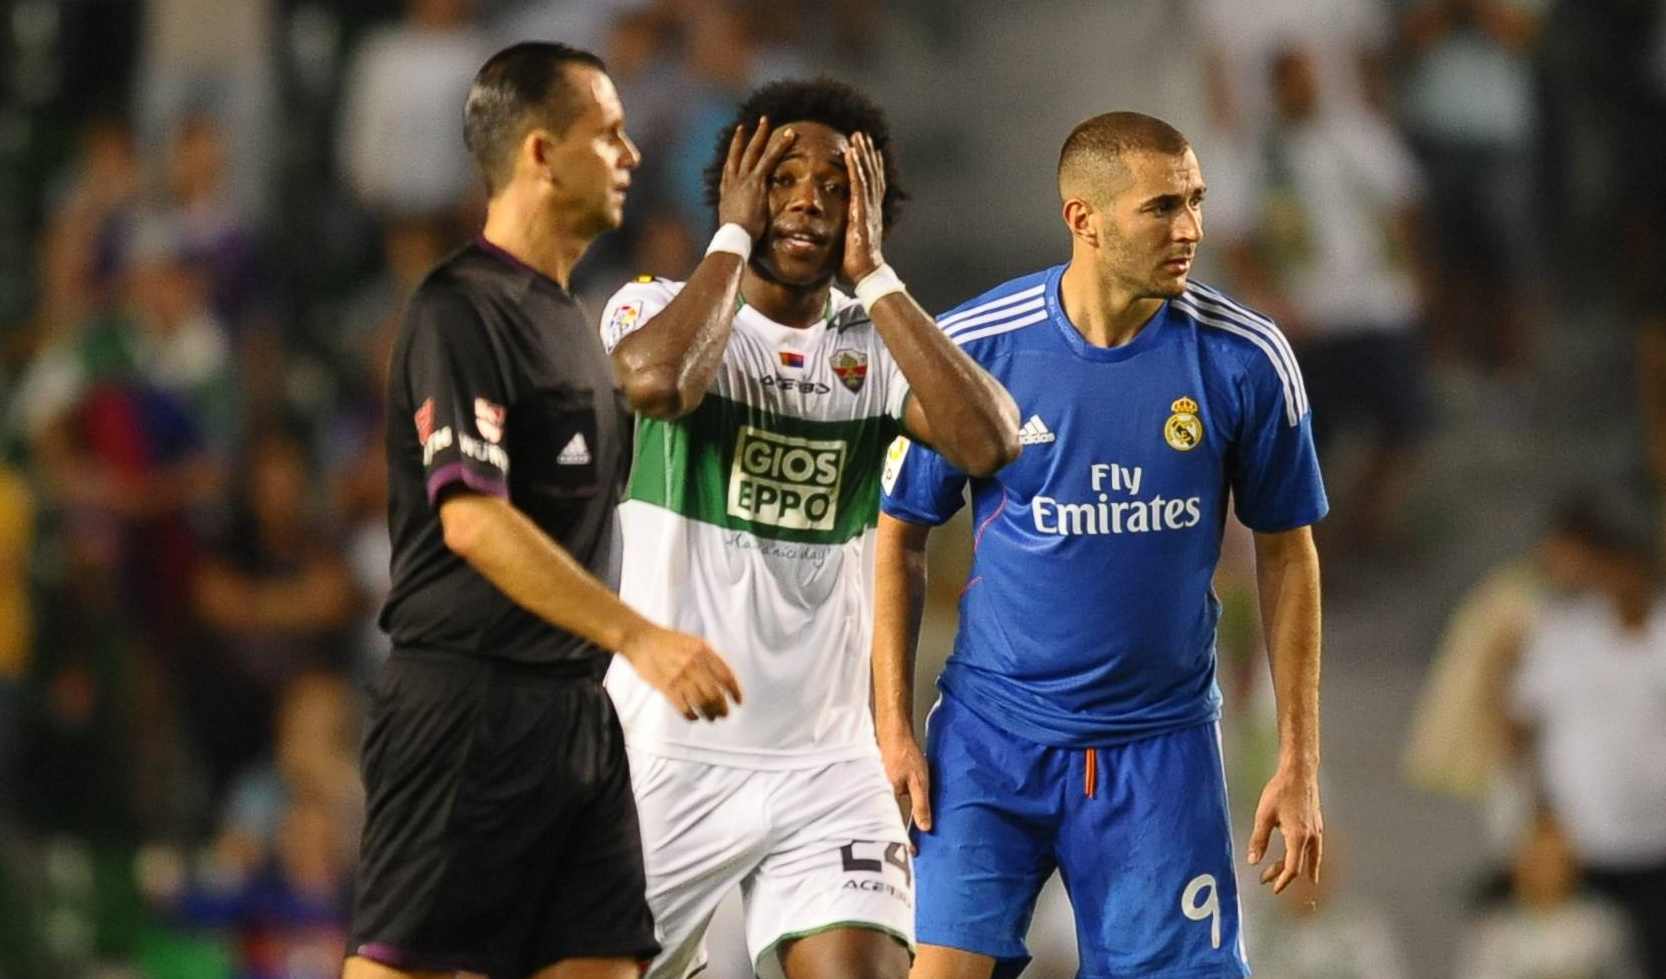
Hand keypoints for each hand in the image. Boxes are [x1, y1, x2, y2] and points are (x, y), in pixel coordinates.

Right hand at [620, 624, 742, 721]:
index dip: (735, 692)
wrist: (641, 639)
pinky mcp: (666, 687)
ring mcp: (680, 676)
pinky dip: (692, 716)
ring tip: (711, 718)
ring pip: (702, 703)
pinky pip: (684, 708)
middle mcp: (694, 664)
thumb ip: (709, 657)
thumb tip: (724, 680)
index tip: (738, 702)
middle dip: (722, 708)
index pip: (726, 676)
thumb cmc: (668, 641)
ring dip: (709, 714)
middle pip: (716, 694)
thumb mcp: (693, 642)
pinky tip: (694, 717)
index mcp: (704, 651)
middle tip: (724, 714)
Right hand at [717, 117, 797, 240]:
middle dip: (742, 140)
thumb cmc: (734, 240)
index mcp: (726, 194)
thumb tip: (741, 235)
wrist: (733, 237)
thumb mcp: (734, 231)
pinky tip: (789, 134)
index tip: (733, 149)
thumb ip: (739, 226)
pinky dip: (780, 145)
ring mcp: (744, 180)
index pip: (728, 171)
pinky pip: (770, 158)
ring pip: (753, 151)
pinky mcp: (756, 181)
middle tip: (745, 126)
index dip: (731, 158)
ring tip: (765, 120)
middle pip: (737, 156)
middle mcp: (732, 183)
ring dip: (760, 134)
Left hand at [841, 131, 885, 283]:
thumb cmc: (855, 268)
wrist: (865, 276)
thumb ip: (844, 239)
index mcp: (869, 216)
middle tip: (864, 136)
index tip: (869, 153)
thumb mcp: (848, 248)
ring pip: (867, 174)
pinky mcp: (861, 211)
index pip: (872, 186)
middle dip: (868, 154)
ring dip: (862, 154)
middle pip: (872, 175)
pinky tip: (851, 152)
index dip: (872, 168)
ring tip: (858, 136)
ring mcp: (868, 208)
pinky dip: (855, 166)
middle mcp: (872, 208)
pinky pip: (858, 183)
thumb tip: (834, 243)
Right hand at [877, 725, 931, 850]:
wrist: (893, 733)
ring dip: (893, 823)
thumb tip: (925, 827)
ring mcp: (877, 791)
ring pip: (885, 812)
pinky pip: (885, 803)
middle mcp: (879, 796)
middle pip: (888, 822)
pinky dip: (891, 810)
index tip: (913, 854)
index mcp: (889, 797)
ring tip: (902, 836)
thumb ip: (921, 804)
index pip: (897, 826)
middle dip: (897, 836)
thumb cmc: (906, 753)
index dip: (905, 841)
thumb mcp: (920, 780)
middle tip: (908, 850)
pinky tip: (896, 814)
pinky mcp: (878, 786)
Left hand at [1247, 762, 1322, 893]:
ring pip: (1313, 857)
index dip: (1282, 880)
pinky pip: (1316, 848)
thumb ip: (1258, 840)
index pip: (1292, 868)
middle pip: (1301, 864)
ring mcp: (1317, 830)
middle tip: (1268, 878)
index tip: (1273, 887)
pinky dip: (1310, 857)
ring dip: (1302, 868)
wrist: (1299, 772)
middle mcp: (1311, 836)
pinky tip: (1307, 856)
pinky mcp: (1317, 823)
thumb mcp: (1264, 815)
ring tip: (1305, 879)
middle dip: (1284, 874)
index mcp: (1298, 837)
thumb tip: (1253, 860)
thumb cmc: (1282, 790)